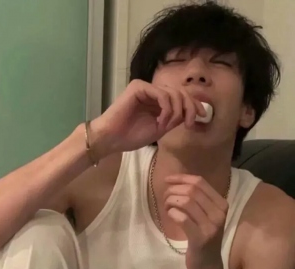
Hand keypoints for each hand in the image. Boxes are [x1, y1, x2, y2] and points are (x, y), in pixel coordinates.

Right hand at [90, 80, 205, 158]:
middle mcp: (152, 91)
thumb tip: (190, 113)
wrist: (111, 139)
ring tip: (167, 125)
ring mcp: (145, 88)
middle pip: (180, 92)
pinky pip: (162, 94)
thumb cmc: (130, 136)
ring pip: (173, 93)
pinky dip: (166, 108)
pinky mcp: (139, 87)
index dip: (193, 105)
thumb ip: (173, 119)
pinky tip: (161, 120)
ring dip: (176, 110)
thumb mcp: (159, 129)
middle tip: (190, 123)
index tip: (201, 118)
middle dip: (189, 107)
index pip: (181, 97)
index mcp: (157, 100)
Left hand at [163, 174, 228, 268]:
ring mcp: (211, 226)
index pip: (200, 182)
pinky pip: (182, 217)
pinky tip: (170, 216)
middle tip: (165, 198)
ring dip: (170, 201)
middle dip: (173, 190)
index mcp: (221, 204)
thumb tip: (176, 181)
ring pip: (186, 201)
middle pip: (191, 190)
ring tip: (166, 207)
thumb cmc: (202, 238)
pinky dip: (172, 213)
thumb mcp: (204, 216)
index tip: (167, 180)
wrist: (208, 267)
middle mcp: (219, 213)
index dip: (181, 178)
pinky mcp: (200, 238)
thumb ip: (196, 199)